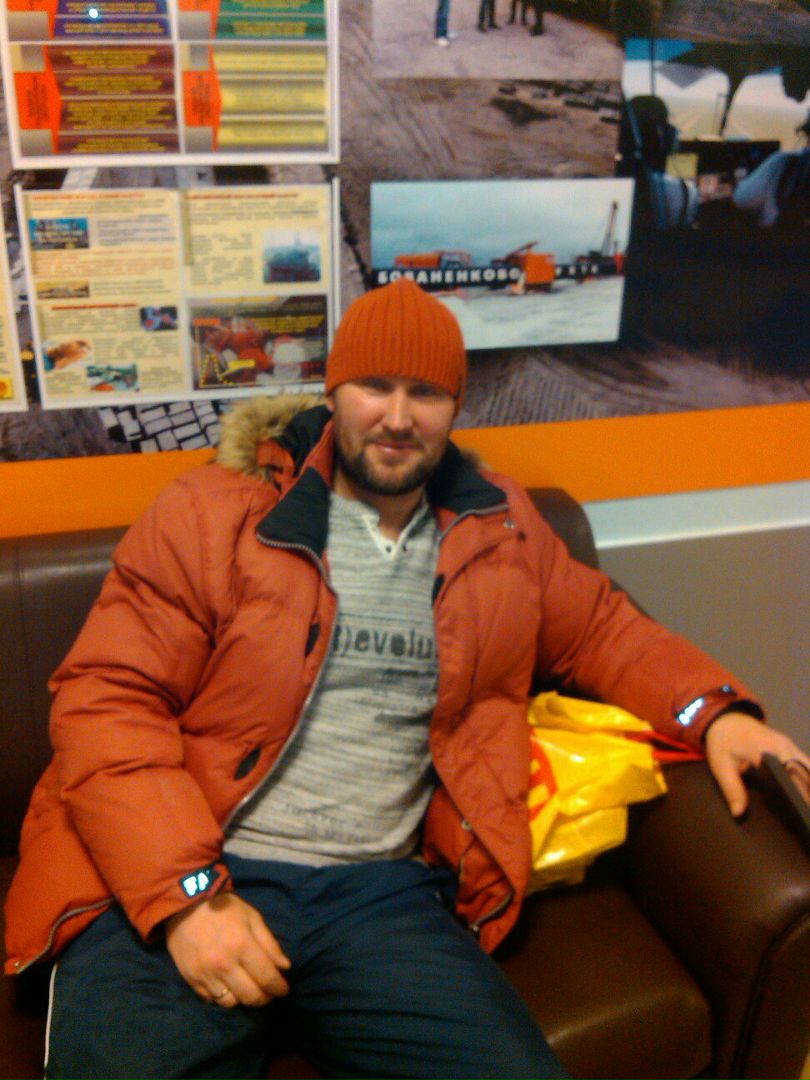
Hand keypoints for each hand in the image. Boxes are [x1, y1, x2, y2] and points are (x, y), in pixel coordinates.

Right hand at [165, 892, 290, 1007]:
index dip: (279, 988)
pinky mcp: (191, 979)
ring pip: (231, 1002)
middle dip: (264, 998)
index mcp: (242, 945)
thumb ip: (269, 943)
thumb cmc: (223, 907)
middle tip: (268, 993)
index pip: (267, 977)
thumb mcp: (252, 917)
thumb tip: (284, 967)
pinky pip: (211, 1000)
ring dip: (243, 999)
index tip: (283, 990)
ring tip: (247, 989)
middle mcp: (224, 964)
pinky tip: (229, 987)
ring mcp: (205, 974)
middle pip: (250, 996)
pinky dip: (223, 997)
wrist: (185, 905)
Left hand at [704, 711, 809, 816]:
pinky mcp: (791, 748)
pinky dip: (808, 778)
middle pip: (807, 773)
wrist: (726, 719)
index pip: (792, 775)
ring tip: (804, 809)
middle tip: (804, 814)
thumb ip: (732, 788)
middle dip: (808, 792)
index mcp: (769, 750)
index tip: (801, 812)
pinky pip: (805, 765)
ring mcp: (791, 746)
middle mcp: (785, 747)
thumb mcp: (721, 765)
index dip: (800, 794)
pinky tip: (804, 796)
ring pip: (809, 768)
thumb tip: (739, 813)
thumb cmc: (723, 742)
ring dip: (809, 785)